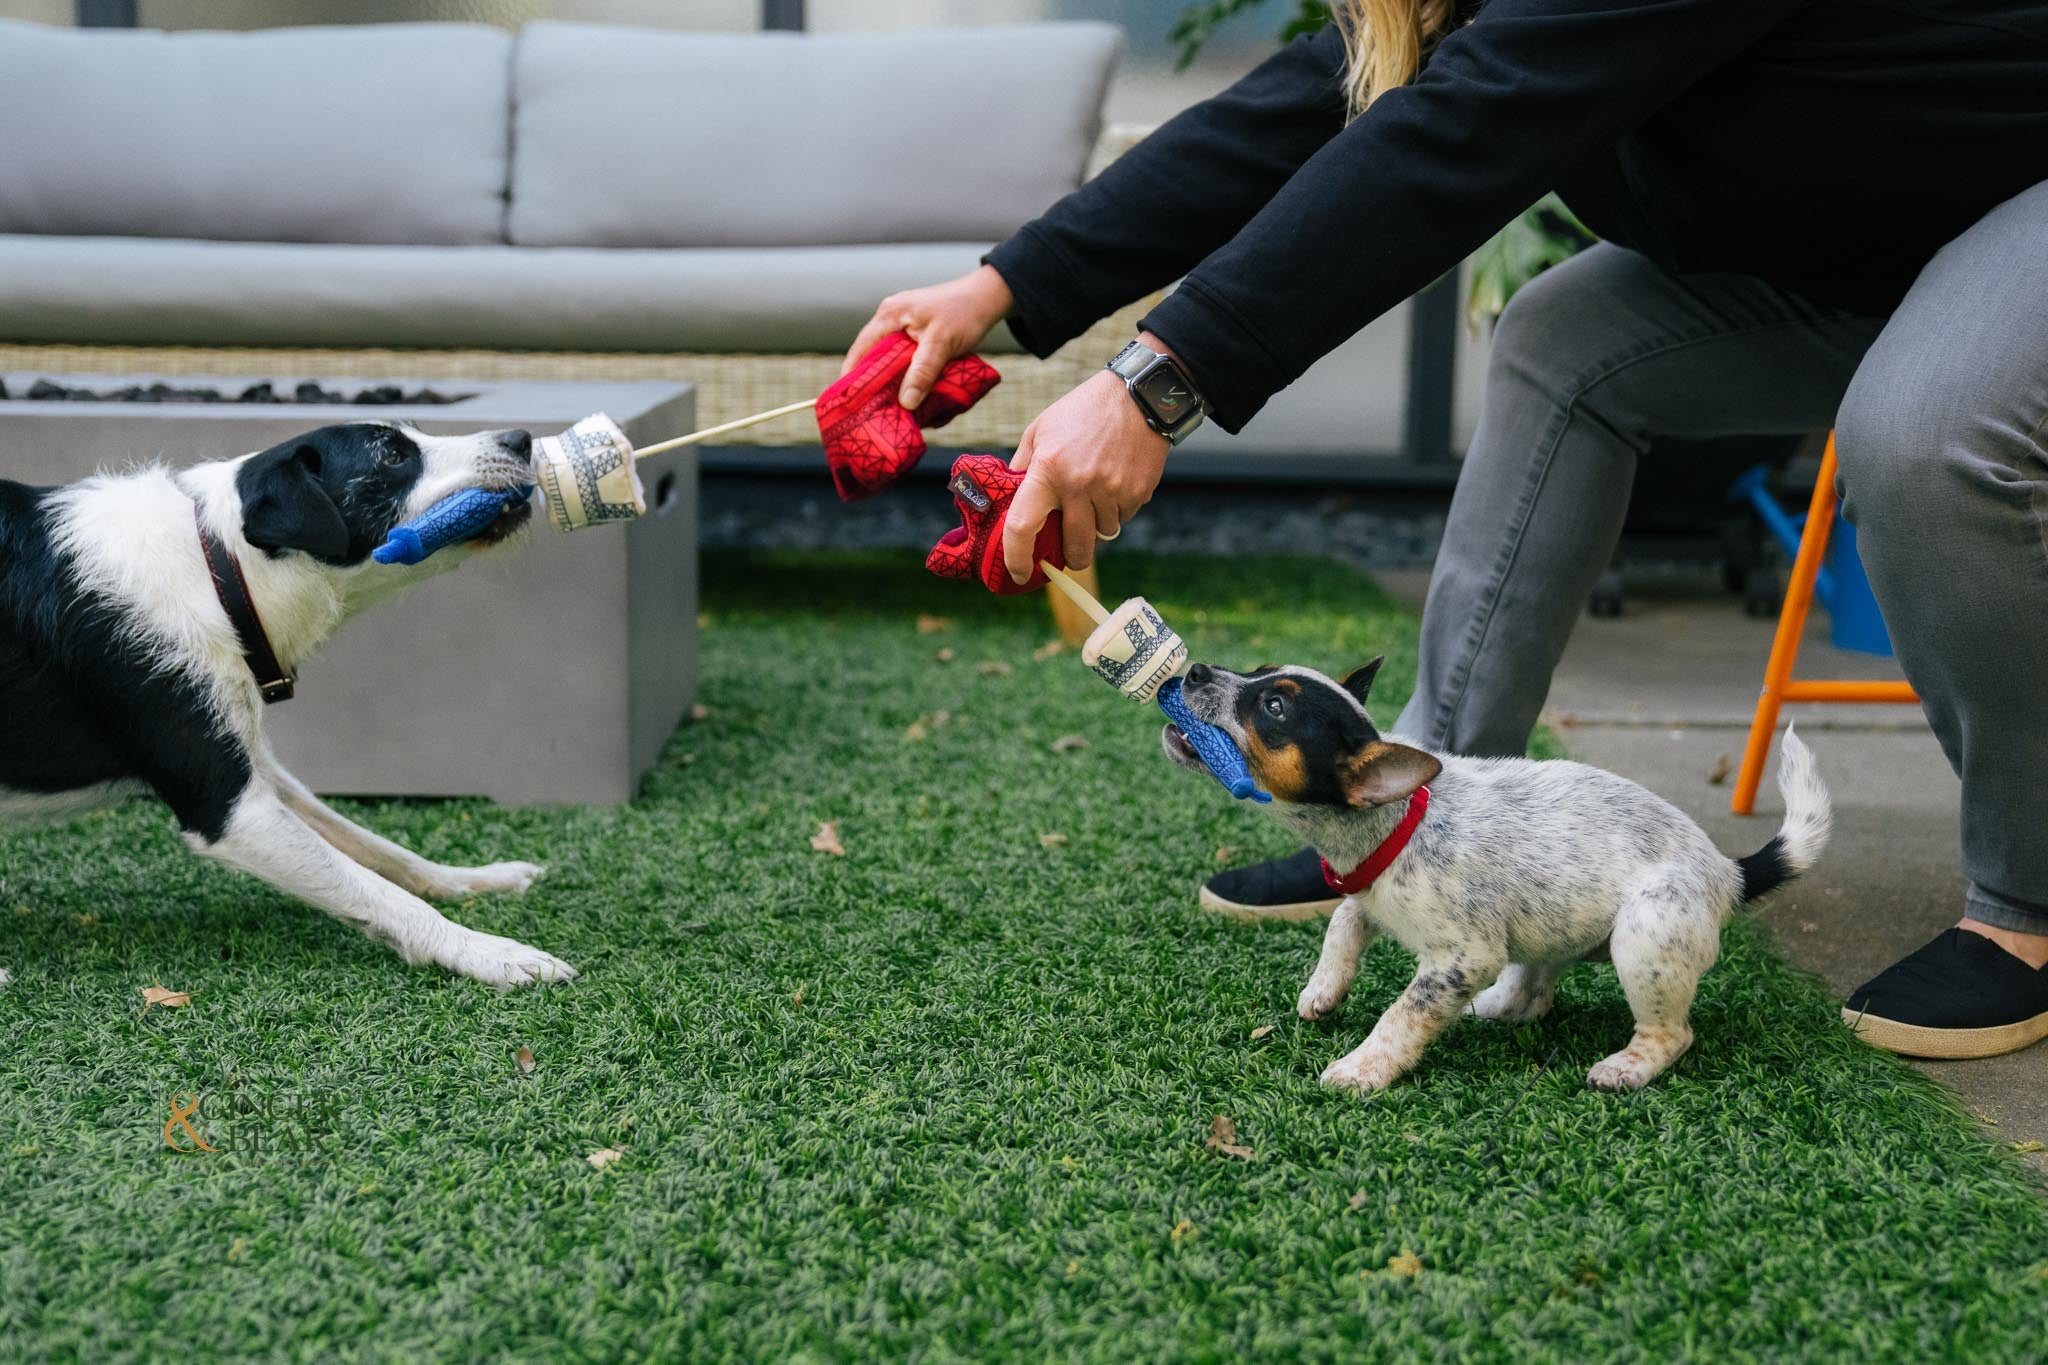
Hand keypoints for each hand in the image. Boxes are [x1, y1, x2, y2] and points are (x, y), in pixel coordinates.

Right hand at [843, 265, 1013, 410]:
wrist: (986, 297)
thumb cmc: (964, 314)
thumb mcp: (942, 344)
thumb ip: (923, 372)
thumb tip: (905, 403)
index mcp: (889, 315)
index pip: (860, 349)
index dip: (852, 376)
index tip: (850, 403)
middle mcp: (891, 318)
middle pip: (872, 356)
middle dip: (873, 382)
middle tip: (873, 410)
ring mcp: (902, 324)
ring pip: (889, 358)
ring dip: (892, 379)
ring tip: (892, 405)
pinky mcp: (916, 332)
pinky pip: (904, 356)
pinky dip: (906, 373)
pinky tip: (912, 390)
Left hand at [1003, 363, 1170, 582]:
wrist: (1138, 395)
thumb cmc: (1083, 410)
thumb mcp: (1041, 429)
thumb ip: (1022, 467)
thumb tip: (1009, 501)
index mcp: (1048, 469)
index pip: (1023, 526)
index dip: (1016, 557)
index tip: (1017, 573)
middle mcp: (1079, 485)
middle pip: (1074, 548)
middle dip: (1070, 557)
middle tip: (1067, 553)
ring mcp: (1112, 491)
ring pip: (1102, 535)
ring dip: (1096, 526)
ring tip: (1095, 495)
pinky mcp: (1138, 492)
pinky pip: (1123, 519)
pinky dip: (1116, 511)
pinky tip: (1115, 484)